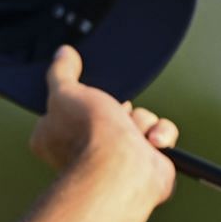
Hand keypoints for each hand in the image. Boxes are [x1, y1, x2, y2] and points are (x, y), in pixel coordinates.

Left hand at [29, 45, 178, 205]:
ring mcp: (119, 157)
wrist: (122, 169)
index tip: (90, 102)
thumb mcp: (65, 92)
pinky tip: (153, 143)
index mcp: (58, 136)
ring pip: (141, 118)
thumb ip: (60, 73)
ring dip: (141, 121)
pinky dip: (161, 135)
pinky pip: (162, 135)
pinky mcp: (147, 163)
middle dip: (121, 108)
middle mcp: (88, 149)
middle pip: (115, 109)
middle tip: (113, 115)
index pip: (77, 107)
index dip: (89, 99)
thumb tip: (63, 52)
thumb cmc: (88, 132)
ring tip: (131, 135)